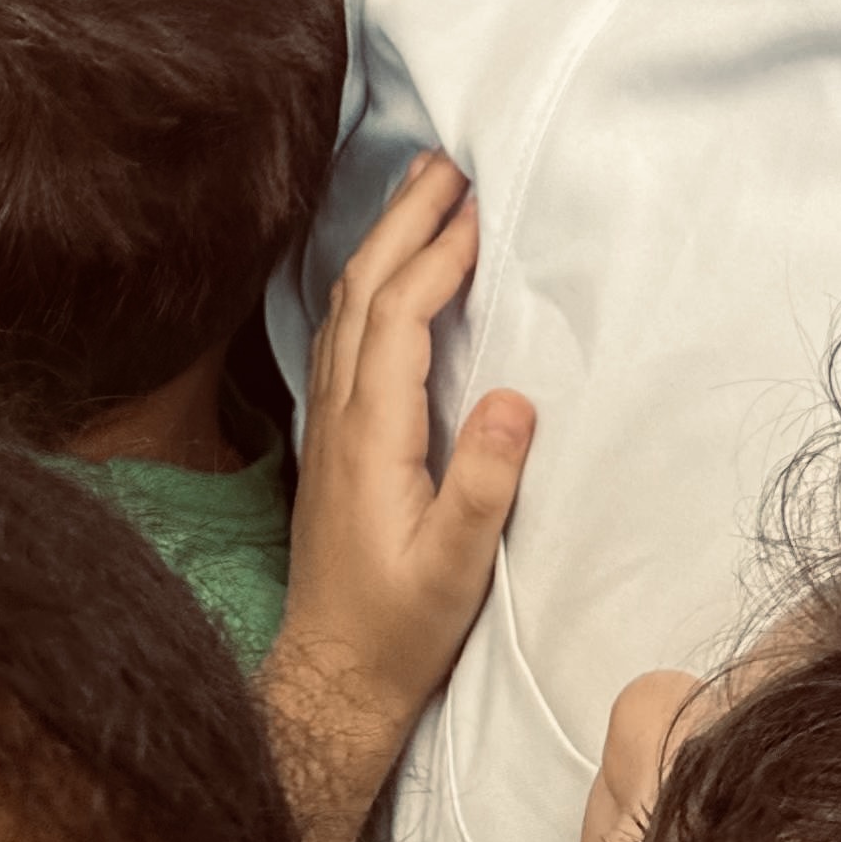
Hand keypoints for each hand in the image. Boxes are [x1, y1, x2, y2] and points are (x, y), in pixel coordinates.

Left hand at [260, 154, 534, 841]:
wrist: (331, 680)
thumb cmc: (399, 630)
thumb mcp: (454, 569)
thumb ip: (481, 485)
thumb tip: (511, 398)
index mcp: (370, 436)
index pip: (397, 317)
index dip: (435, 256)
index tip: (477, 206)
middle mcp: (339, 415)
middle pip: (362, 291)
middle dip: (403, 220)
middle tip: (447, 161)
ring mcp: (329, 424)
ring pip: (345, 306)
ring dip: (384, 240)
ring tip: (423, 192)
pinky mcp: (333, 439)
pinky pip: (344, 333)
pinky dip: (372, 281)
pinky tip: (391, 271)